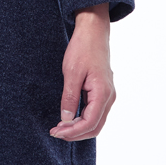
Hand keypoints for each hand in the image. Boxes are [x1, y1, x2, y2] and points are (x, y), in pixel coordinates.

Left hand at [50, 3, 114, 140]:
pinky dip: (83, 119)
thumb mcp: (72, 72)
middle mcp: (109, 96)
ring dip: (79, 127)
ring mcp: (108, 93)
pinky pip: (96, 111)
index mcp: (103, 92)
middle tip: (56, 132)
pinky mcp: (103, 90)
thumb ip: (69, 98)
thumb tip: (65, 119)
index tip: (56, 132)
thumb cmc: (83, 48)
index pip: (89, 123)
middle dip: (76, 134)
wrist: (93, 30)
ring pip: (96, 121)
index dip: (72, 131)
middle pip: (95, 126)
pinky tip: (70, 117)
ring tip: (61, 127)